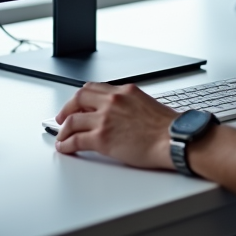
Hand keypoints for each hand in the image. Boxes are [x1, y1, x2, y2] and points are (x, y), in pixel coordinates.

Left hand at [53, 82, 177, 167]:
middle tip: (62, 118)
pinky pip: (75, 139)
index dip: (81, 98)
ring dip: (63, 129)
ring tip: (61, 137)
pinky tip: (65, 148)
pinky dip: (66, 144)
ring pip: (72, 120)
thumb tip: (122, 115)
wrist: (174, 139)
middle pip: (78, 98)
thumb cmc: (168, 127)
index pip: (94, 88)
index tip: (78, 105)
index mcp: (125, 91)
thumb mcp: (147, 104)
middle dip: (67, 109)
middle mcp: (113, 101)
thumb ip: (130, 105)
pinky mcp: (102, 138)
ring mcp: (105, 118)